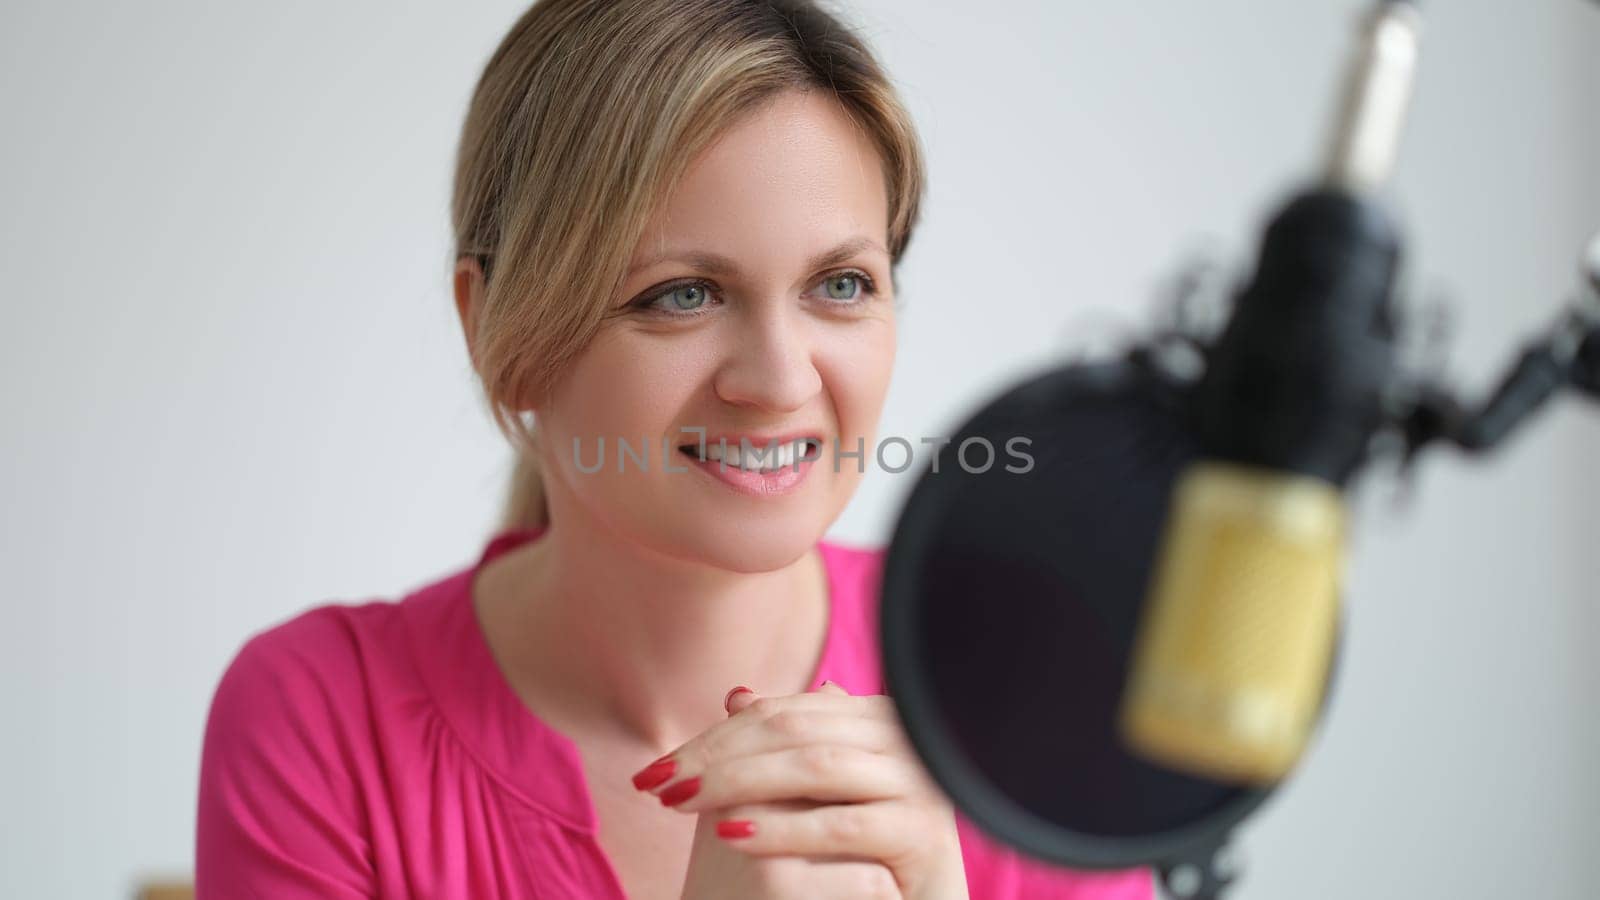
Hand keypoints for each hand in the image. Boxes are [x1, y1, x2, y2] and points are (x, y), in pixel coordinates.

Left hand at [631, 680, 969, 899]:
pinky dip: (782, 828)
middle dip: (715, 756)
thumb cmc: (861, 862)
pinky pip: (839, 826)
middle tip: (655, 782)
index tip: (657, 767)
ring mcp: (920, 783)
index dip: (716, 736)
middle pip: (794, 732)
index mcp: (877, 720)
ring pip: (814, 768)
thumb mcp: (811, 803)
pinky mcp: (923, 835)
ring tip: (681, 802)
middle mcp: (904, 740)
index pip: (784, 714)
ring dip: (737, 782)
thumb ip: (782, 749)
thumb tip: (735, 694)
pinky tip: (732, 835)